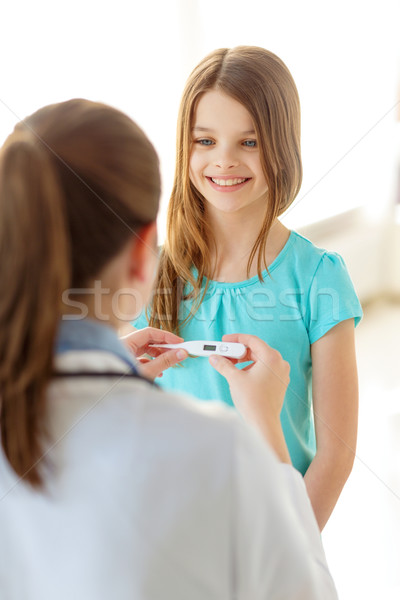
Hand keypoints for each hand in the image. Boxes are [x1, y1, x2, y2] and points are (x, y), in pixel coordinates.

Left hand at [121, 327, 187, 380]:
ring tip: (169, 362)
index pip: (149, 333)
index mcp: (125, 343)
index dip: (165, 336)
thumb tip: (182, 353)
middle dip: (163, 346)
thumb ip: (165, 361)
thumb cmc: (124, 385)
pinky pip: (141, 359)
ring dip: (158, 355)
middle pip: (147, 340)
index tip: (179, 342)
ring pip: (145, 350)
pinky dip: (152, 363)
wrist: (111, 401)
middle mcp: (123, 346)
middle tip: (178, 350)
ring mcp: (124, 355)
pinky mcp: (126, 364)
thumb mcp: (147, 372)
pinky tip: (160, 372)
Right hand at [209, 333, 290, 462]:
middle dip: (239, 352)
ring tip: (231, 367)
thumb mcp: (234, 378)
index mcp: (271, 357)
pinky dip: (252, 369)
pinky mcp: (279, 383)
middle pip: (256, 350)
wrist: (263, 423)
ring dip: (244, 361)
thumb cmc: (253, 401)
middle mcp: (279, 363)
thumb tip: (214, 358)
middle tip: (225, 354)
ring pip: (260, 360)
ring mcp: (281, 374)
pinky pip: (264, 369)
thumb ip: (223, 364)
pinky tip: (241, 375)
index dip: (236, 339)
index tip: (225, 340)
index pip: (252, 340)